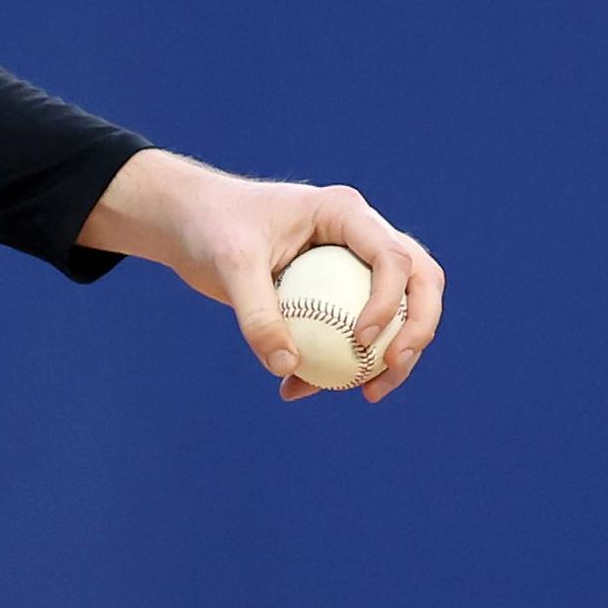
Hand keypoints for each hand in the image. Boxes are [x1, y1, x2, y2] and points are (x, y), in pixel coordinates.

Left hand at [79, 149, 444, 403]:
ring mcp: (352, 263)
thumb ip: (257, 313)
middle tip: (390, 369)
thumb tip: (286, 368)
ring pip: (400, 310)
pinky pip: (354, 333)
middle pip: (419, 281)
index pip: (393, 256)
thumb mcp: (229, 265)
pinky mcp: (335, 291)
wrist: (189, 223)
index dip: (392, 302)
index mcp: (345, 213)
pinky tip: (298, 389)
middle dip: (417, 329)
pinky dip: (339, 364)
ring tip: (367, 394)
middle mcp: (360, 234)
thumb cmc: (210, 227)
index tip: (361, 341)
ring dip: (393, 354)